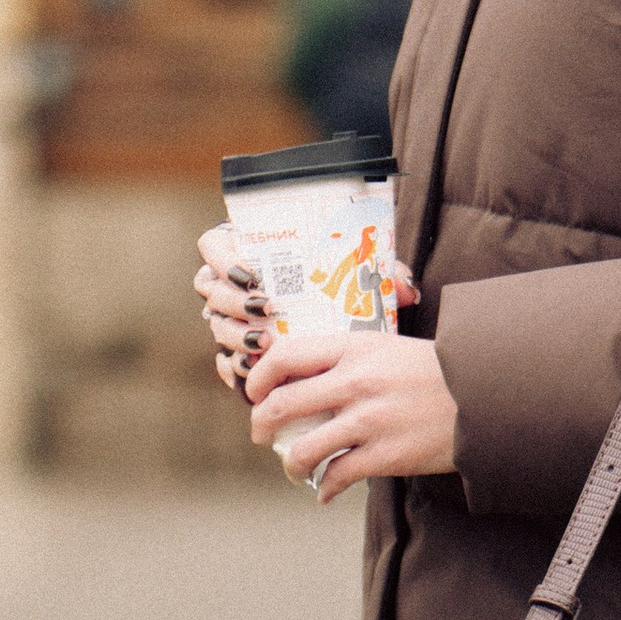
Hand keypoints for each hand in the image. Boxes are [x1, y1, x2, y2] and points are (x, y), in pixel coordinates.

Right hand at [195, 227, 417, 400]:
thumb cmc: (345, 286)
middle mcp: (233, 287)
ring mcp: (232, 321)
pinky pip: (224, 363)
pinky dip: (234, 369)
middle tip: (263, 309)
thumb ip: (381, 273)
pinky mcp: (237, 354)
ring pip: (217, 326)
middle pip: (211, 290)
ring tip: (262, 341)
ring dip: (235, 334)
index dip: (223, 258)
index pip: (214, 246)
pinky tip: (249, 373)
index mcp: (251, 253)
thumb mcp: (359, 273)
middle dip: (233, 301)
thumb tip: (409, 288)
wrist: (343, 336)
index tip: (251, 272)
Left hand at [249, 324, 459, 500]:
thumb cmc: (437, 371)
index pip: (284, 356)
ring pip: (301, 451)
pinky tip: (328, 490)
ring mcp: (368, 421)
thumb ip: (349, 359)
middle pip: (280, 406)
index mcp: (355, 348)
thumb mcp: (389, 348)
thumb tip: (305, 379)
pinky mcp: (384, 455)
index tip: (254, 392)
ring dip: (289, 465)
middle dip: (260, 426)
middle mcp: (355, 382)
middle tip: (262, 435)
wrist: (487, 395)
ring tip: (295, 468)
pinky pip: (335, 478)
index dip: (257, 377)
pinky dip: (324, 488)